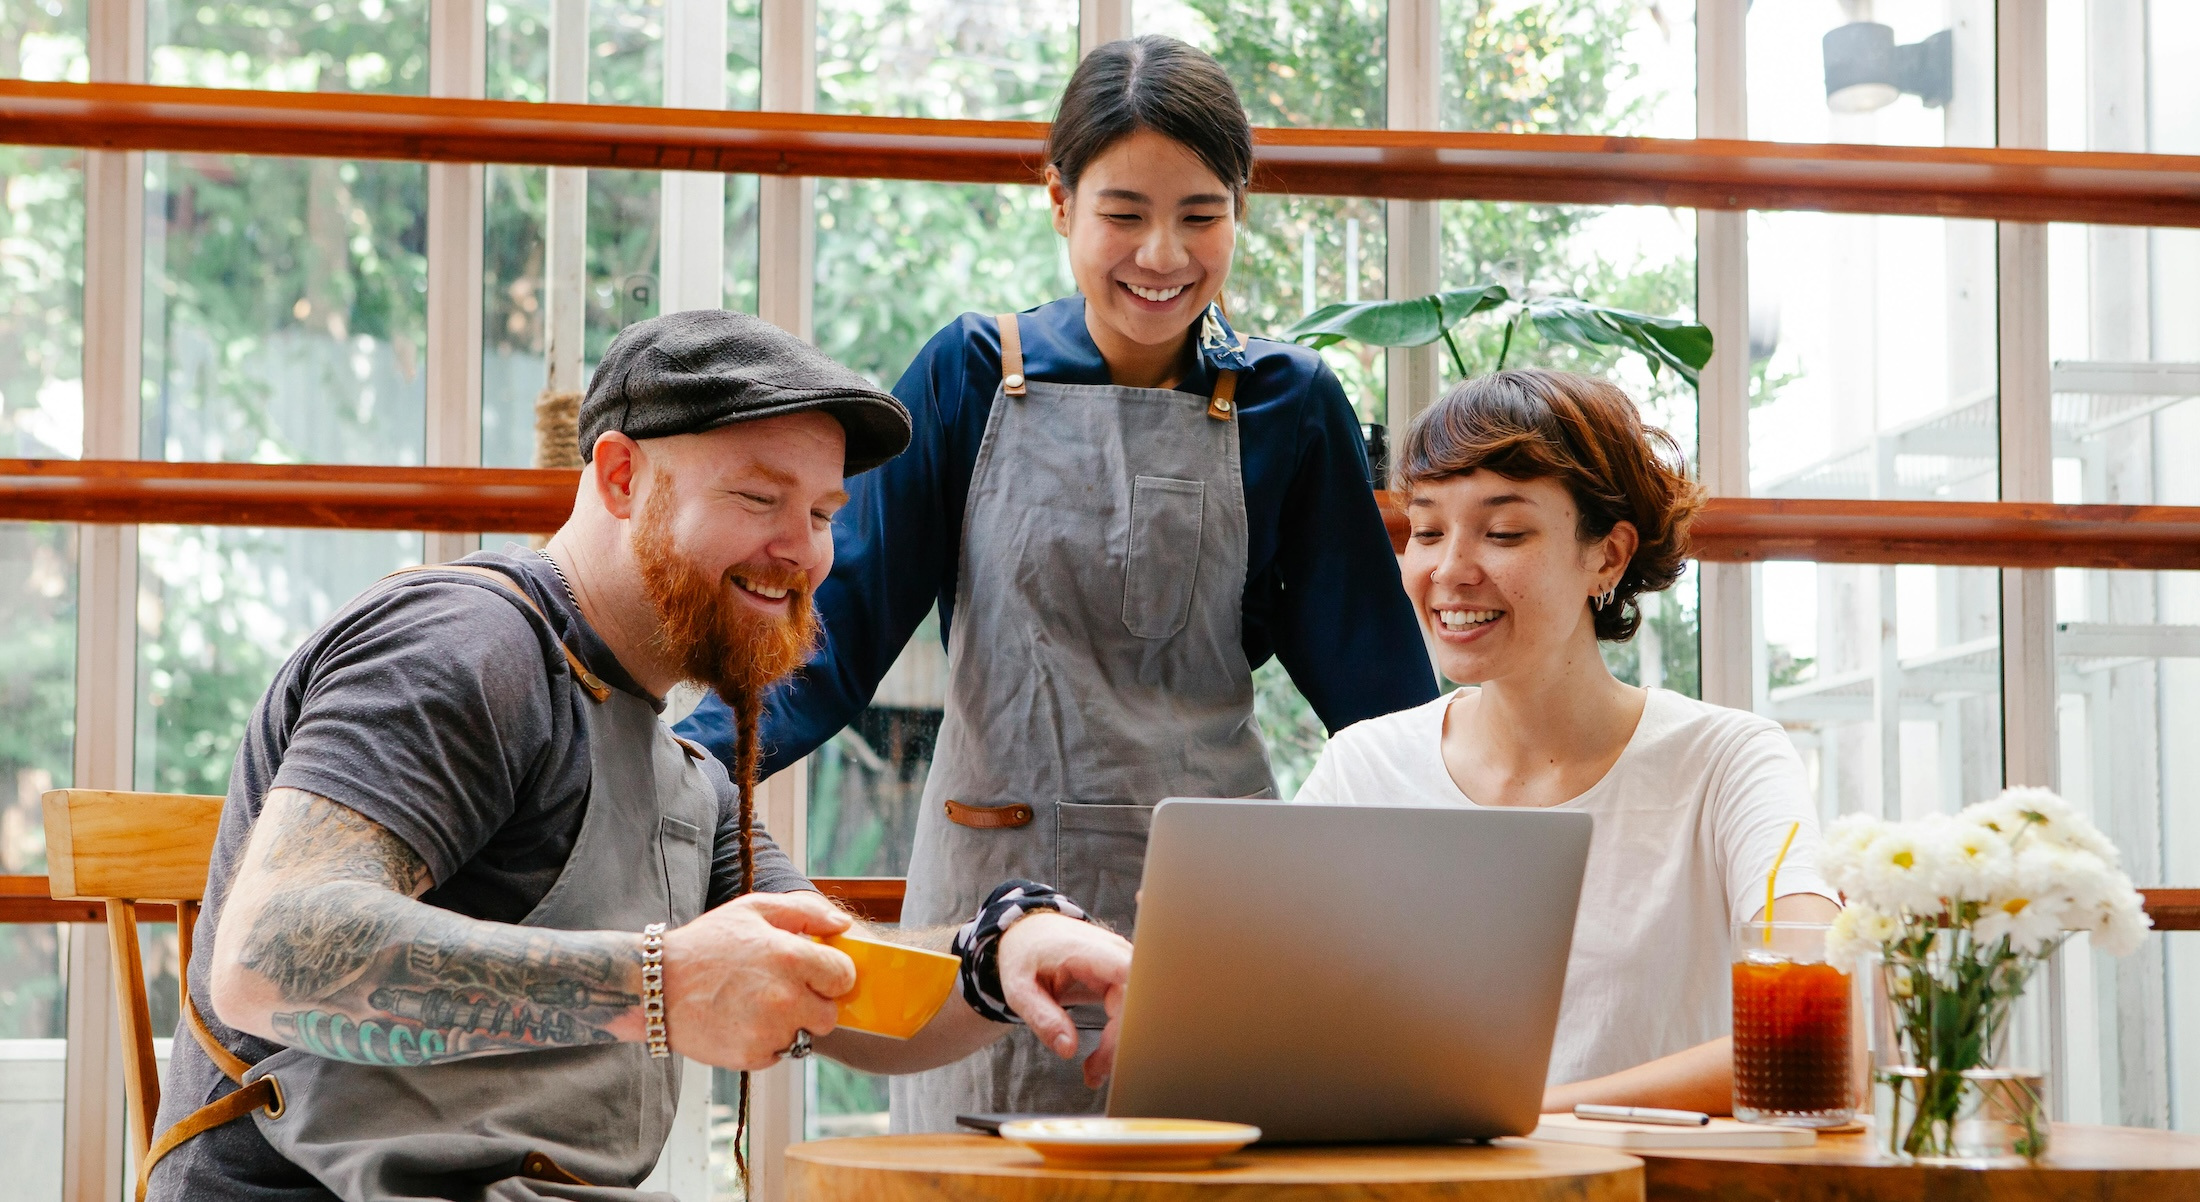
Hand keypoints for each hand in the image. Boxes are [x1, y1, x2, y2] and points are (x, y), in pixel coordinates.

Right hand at [661, 891, 855, 1069]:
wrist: (655, 986)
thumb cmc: (706, 944)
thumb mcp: (753, 910)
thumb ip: (805, 912)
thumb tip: (843, 925)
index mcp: (792, 957)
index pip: (844, 977)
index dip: (831, 974)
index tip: (814, 973)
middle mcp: (786, 998)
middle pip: (829, 1016)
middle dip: (812, 1004)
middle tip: (782, 992)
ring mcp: (770, 1030)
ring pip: (803, 1037)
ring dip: (788, 1025)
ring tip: (754, 1005)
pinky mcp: (752, 1056)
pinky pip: (777, 1053)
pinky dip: (764, 1042)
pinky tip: (739, 1021)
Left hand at [996, 912, 1132, 1087]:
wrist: (1029, 933)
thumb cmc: (1023, 956)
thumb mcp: (1018, 988)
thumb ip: (1041, 1017)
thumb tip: (1068, 1049)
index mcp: (1084, 950)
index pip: (1126, 974)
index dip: (1131, 1010)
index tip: (1118, 1046)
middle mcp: (1111, 953)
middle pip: (1134, 1000)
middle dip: (1119, 1041)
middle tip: (1094, 1073)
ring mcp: (1120, 963)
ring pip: (1137, 1008)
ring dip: (1120, 1042)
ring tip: (1094, 1070)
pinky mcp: (1122, 976)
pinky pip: (1130, 1008)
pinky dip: (1118, 1035)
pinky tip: (1101, 1057)